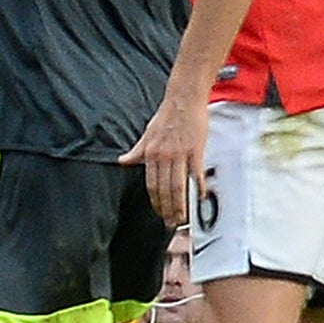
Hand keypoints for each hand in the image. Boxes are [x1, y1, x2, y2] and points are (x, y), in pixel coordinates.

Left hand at [121, 90, 207, 231]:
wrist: (183, 99)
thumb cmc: (166, 116)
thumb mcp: (147, 134)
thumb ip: (137, 151)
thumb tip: (123, 161)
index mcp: (150, 153)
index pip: (151, 185)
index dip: (155, 202)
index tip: (159, 213)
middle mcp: (163, 156)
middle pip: (164, 190)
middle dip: (167, 209)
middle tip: (171, 223)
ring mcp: (179, 154)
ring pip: (178, 186)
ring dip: (180, 205)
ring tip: (182, 218)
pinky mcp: (195, 150)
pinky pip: (196, 174)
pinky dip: (198, 187)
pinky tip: (200, 197)